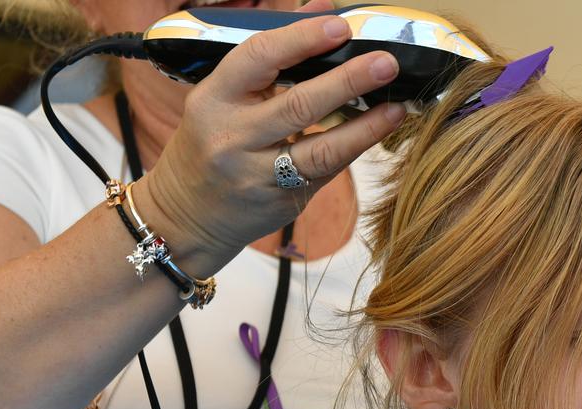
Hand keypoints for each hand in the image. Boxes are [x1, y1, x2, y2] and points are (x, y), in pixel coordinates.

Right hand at [135, 2, 405, 261]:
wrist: (185, 215)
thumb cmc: (211, 141)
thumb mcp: (224, 96)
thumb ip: (273, 54)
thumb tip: (323, 9)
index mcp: (213, 98)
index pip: (258, 58)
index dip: (301, 39)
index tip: (340, 26)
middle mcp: (231, 137)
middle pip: (297, 105)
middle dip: (347, 81)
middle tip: (385, 62)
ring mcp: (256, 174)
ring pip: (318, 150)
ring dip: (364, 127)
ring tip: (396, 106)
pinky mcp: (280, 201)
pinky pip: (324, 173)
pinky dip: (353, 149)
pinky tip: (378, 131)